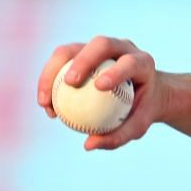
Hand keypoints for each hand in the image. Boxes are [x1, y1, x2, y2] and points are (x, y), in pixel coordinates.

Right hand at [35, 35, 171, 150]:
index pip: (129, 62)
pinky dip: (50, 78)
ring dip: (54, 70)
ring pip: (73, 49)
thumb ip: (118, 136)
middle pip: (100, 44)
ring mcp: (101, 46)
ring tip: (45, 100)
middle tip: (69, 83)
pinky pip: (61, 60)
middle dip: (82, 60)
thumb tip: (89, 145)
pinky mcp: (82, 49)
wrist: (144, 94)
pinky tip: (45, 103)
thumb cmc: (142, 112)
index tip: (100, 87)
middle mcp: (122, 47)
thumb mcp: (137, 127)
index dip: (115, 71)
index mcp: (142, 62)